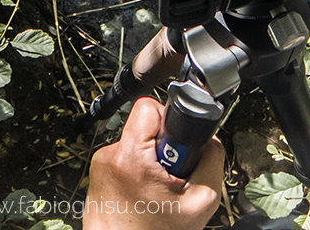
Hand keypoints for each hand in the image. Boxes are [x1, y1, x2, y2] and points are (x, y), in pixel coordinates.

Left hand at [84, 97, 225, 229]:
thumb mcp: (199, 204)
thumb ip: (211, 163)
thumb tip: (210, 140)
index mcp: (130, 157)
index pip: (149, 106)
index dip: (170, 121)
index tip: (177, 146)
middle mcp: (110, 155)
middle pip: (144, 127)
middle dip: (163, 147)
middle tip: (170, 177)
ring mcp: (101, 165)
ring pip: (136, 144)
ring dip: (151, 162)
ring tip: (157, 191)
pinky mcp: (98, 175)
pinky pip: (125, 160)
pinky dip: (138, 173)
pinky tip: (145, 196)